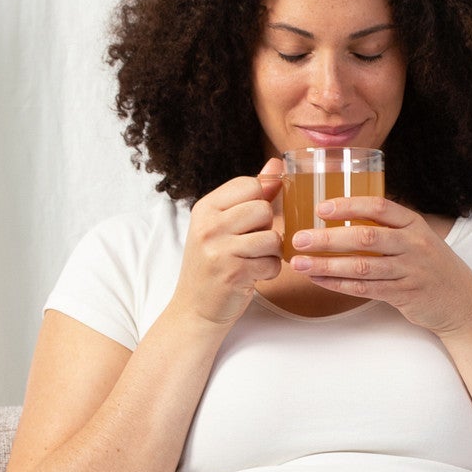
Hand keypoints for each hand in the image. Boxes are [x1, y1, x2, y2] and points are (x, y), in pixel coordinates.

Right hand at [171, 158, 284, 325]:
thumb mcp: (224, 224)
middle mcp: (209, 225)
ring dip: (271, 252)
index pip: (250, 184)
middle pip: (263, 209)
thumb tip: (277, 163)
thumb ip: (252, 194)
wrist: (195, 308)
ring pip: (272, 237)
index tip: (252, 219)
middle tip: (251, 243)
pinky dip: (270, 271)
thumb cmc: (214, 263)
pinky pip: (273, 263)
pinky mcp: (234, 273)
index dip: (261, 201)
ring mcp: (220, 249)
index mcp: (206, 207)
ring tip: (253, 259)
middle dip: (266, 228)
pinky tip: (253, 274)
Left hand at [289, 194, 471, 338]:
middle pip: (365, 237)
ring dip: (327, 264)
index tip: (320, 208)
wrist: (462, 303)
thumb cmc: (432, 267)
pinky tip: (320, 280)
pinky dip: (339, 285)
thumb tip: (343, 219)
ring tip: (300, 263)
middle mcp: (413, 245)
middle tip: (299, 238)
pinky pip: (366, 289)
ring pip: (361, 266)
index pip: (379, 206)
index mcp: (414, 224)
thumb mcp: (418, 240)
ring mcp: (410, 270)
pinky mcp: (404, 295)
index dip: (348, 205)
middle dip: (328, 238)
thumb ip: (388, 229)